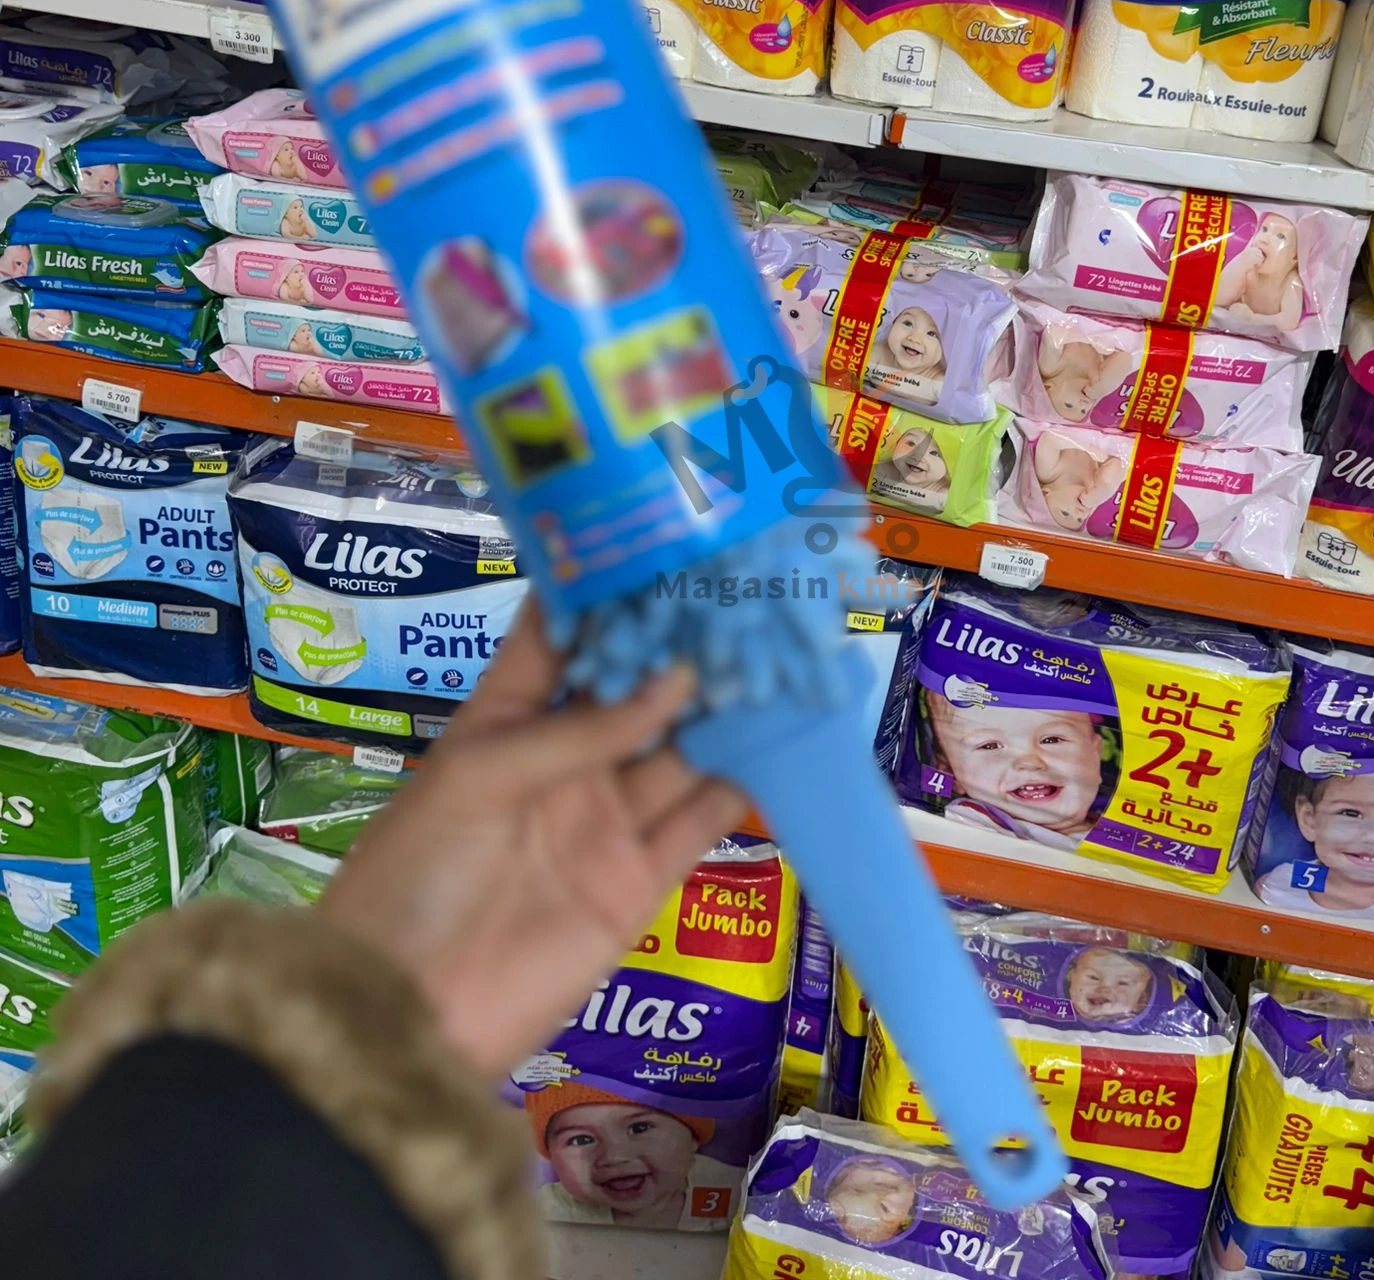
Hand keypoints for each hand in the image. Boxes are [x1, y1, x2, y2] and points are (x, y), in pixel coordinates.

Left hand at [319, 599, 747, 1076]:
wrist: (408, 1015)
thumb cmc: (419, 872)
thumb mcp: (482, 778)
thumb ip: (582, 731)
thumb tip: (679, 676)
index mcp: (507, 718)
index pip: (560, 636)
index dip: (606, 591)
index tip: (665, 539)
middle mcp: (564, 757)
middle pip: (633, 688)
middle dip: (683, 645)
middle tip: (749, 594)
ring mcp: (605, 817)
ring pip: (679, 747)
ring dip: (725, 708)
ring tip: (783, 654)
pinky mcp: (640, 878)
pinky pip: (700, 819)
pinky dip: (742, 785)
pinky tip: (785, 742)